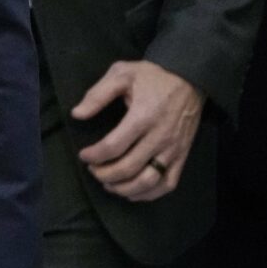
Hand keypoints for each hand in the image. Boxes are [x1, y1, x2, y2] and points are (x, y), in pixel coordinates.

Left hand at [71, 59, 203, 200]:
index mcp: (143, 116)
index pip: (113, 146)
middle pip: (128, 168)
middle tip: (93, 170)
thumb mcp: (122, 73)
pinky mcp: (183, 156)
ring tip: (108, 184)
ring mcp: (173, 149)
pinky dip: (148, 194)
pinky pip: (167, 184)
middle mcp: (160, 136)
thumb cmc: (152, 76)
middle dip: (104, 174)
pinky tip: (132, 192)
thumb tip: (77, 114)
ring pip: (147, 182)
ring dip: (124, 189)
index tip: (83, 155)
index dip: (94, 156)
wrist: (190, 78)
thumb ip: (98, 94)